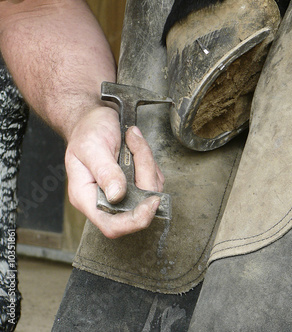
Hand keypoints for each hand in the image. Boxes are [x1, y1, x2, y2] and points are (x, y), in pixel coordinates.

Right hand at [65, 105, 163, 237]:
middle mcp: (104, 199)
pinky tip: (136, 145)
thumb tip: (117, 195)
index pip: (111, 225)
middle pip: (136, 208)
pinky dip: (149, 160)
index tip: (151, 203)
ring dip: (147, 164)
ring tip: (133, 140)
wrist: (94, 117)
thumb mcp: (92, 147)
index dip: (133, 221)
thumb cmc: (87, 130)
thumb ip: (105, 171)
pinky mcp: (135, 181)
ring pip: (148, 191)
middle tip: (139, 149)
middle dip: (145, 179)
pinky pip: (153, 178)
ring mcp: (122, 191)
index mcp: (86, 197)